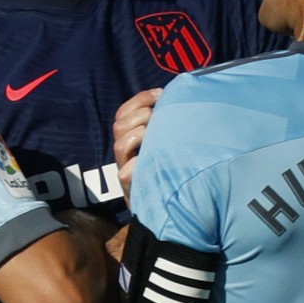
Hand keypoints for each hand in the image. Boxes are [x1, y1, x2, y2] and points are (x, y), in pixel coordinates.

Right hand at [113, 89, 161, 205]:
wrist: (166, 208)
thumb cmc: (170, 171)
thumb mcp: (167, 145)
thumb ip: (167, 126)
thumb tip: (183, 100)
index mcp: (131, 138)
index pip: (124, 112)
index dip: (139, 99)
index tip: (160, 94)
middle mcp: (125, 153)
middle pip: (119, 125)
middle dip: (138, 114)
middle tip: (157, 115)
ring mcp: (126, 169)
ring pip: (119, 145)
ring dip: (137, 134)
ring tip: (153, 133)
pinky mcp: (131, 187)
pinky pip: (125, 174)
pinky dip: (136, 166)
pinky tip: (148, 160)